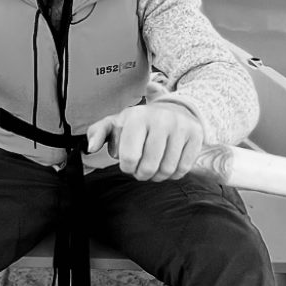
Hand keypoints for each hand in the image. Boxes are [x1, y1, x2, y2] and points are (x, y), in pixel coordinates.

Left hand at [86, 103, 203, 180]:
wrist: (173, 109)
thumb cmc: (139, 123)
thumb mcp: (116, 124)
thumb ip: (97, 133)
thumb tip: (90, 148)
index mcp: (137, 117)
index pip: (128, 157)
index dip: (127, 167)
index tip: (128, 163)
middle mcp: (160, 119)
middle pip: (148, 167)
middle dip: (142, 174)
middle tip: (141, 169)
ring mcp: (180, 126)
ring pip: (167, 170)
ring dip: (158, 176)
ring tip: (154, 166)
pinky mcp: (195, 135)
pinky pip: (183, 169)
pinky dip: (174, 173)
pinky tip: (168, 162)